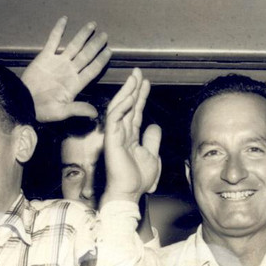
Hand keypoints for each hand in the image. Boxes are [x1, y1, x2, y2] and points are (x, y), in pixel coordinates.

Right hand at [21, 17, 111, 122]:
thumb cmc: (42, 110)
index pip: (92, 70)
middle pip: (86, 55)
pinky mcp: (44, 57)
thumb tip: (95, 114)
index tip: (109, 51)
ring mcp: (58, 63)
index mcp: (75, 84)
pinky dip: (58, 30)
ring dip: (83, 35)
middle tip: (105, 35)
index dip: (101, 61)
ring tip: (92, 25)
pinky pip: (53, 41)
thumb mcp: (61, 112)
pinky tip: (64, 20)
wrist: (23, 103)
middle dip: (96, 45)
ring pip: (74, 46)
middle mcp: (69, 71)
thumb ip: (77, 109)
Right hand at [101, 68, 161, 204]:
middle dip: (132, 88)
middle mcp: (121, 133)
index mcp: (130, 136)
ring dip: (126, 92)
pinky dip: (122, 107)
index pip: (135, 111)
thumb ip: (152, 140)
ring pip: (119, 108)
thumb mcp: (151, 155)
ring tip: (134, 78)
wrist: (129, 193)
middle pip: (126, 105)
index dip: (140, 96)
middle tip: (137, 72)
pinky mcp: (111, 140)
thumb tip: (154, 125)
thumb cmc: (137, 179)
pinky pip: (115, 119)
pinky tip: (129, 97)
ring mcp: (115, 136)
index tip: (146, 82)